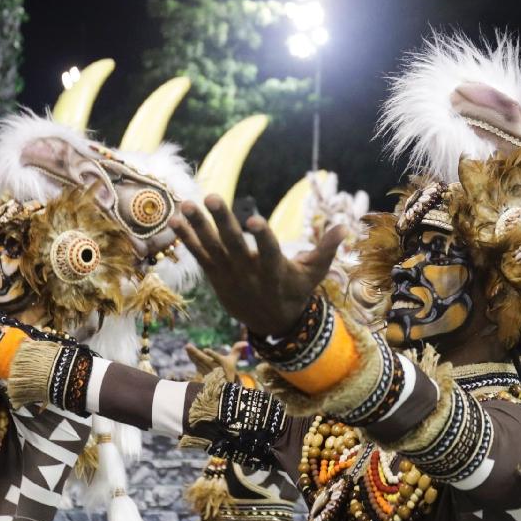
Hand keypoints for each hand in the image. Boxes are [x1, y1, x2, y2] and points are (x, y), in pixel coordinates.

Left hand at [172, 195, 344, 338]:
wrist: (271, 323)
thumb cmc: (296, 291)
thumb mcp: (314, 273)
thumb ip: (326, 248)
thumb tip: (345, 227)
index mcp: (274, 272)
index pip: (268, 252)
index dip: (262, 236)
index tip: (254, 219)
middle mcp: (249, 273)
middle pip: (233, 245)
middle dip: (222, 220)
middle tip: (212, 196)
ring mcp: (229, 275)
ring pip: (211, 248)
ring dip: (197, 225)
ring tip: (186, 203)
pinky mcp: (216, 277)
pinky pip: (199, 256)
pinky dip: (187, 239)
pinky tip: (175, 219)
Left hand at [184, 342, 240, 381]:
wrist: (222, 385)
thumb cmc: (228, 370)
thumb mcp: (233, 360)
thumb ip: (237, 349)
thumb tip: (246, 343)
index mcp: (222, 364)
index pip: (217, 358)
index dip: (212, 354)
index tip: (205, 349)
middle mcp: (213, 368)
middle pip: (203, 359)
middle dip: (196, 353)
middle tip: (188, 345)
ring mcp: (206, 371)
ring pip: (198, 361)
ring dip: (192, 354)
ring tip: (187, 347)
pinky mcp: (202, 372)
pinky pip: (196, 364)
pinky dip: (192, 358)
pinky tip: (188, 352)